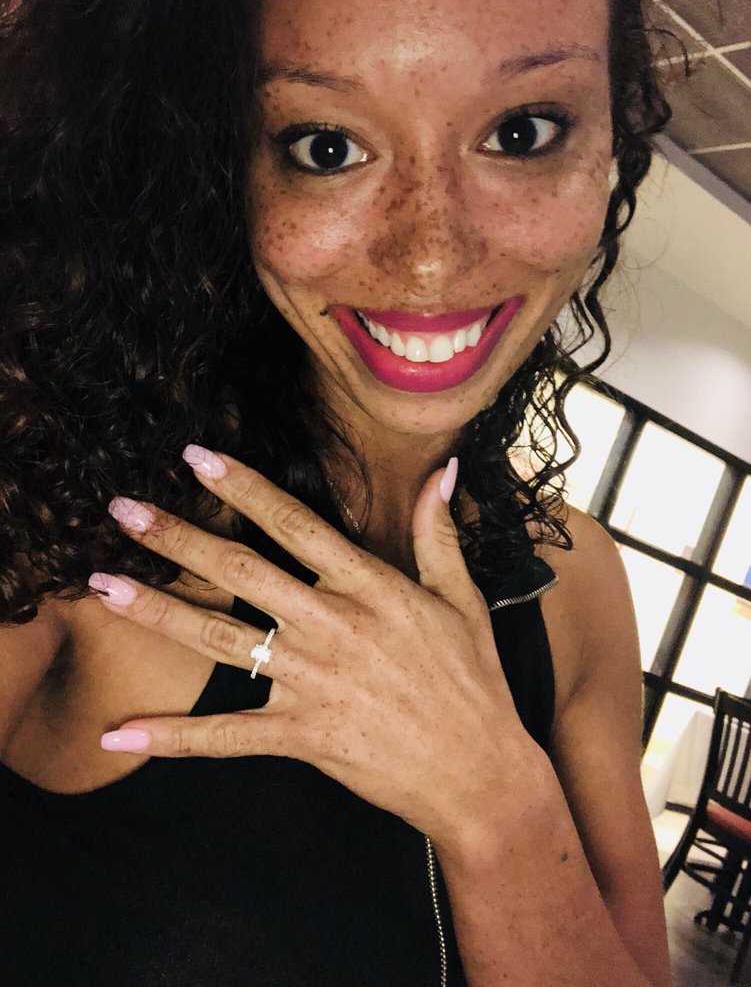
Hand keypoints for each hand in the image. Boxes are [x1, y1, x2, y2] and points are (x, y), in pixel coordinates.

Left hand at [91, 447, 535, 852]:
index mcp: (369, 586)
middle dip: (176, 536)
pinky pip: (225, 736)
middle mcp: (332, 625)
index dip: (241, 487)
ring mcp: (312, 681)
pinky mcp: (301, 734)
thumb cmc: (473, 682)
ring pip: (219, 639)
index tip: (195, 458)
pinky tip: (119, 735)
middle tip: (122, 510)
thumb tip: (443, 471)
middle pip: (240, 570)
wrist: (479, 773)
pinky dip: (171, 737)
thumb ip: (439, 534)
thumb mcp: (464, 599)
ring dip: (157, 610)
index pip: (293, 523)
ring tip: (103, 585)